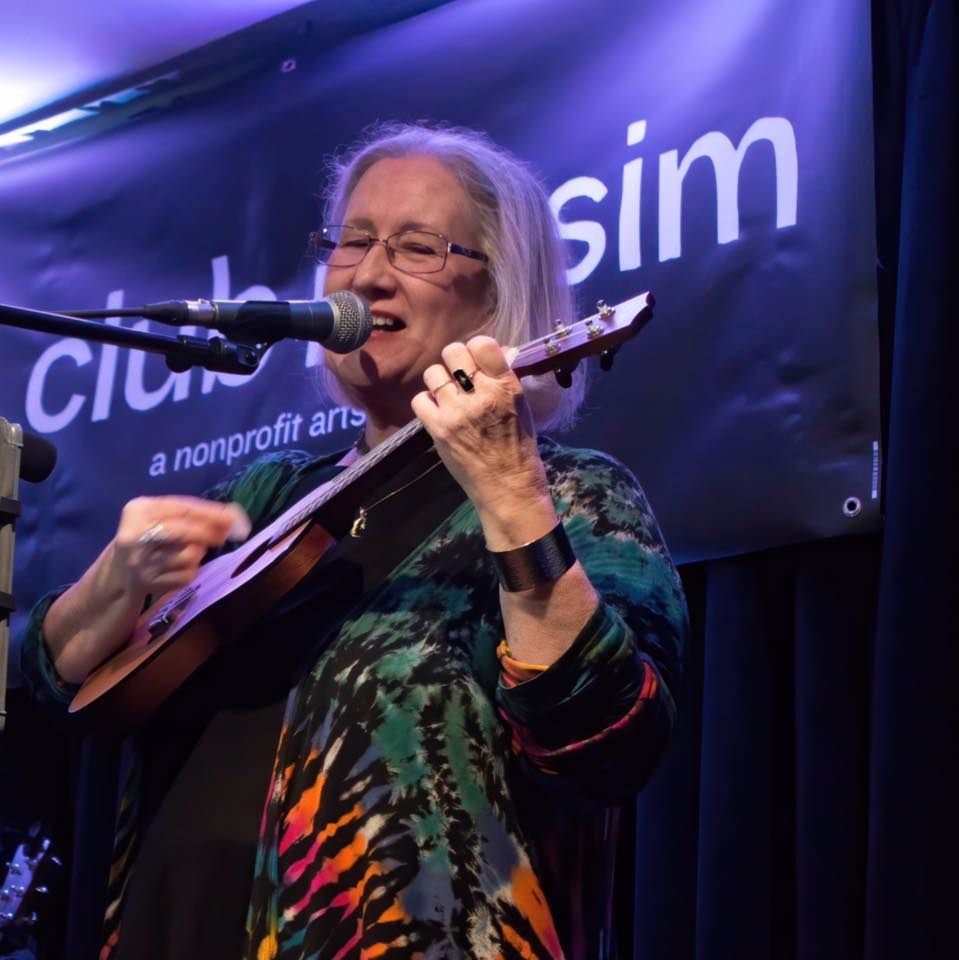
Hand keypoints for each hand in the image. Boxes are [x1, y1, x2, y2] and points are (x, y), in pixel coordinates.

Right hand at [109, 495, 250, 596]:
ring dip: (198, 552)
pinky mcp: (150, 583)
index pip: (181, 508)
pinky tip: (183, 566)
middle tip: (224, 535)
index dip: (210, 513)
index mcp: (138, 510)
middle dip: (208, 533)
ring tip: (192, 549)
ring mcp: (141, 562)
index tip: (232, 517)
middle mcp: (134, 536)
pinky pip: (186, 575)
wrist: (121, 570)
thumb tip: (233, 517)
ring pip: (189, 555)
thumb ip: (194, 511)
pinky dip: (192, 569)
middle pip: (183, 532)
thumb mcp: (162, 514)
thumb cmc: (151, 534)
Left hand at [410, 336, 556, 549]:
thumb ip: (503, 379)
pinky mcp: (438, 429)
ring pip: (433, 373)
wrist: (508, 487)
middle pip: (453, 353)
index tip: (478, 361)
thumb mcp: (521, 406)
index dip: (477, 348)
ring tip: (449, 396)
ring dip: (440, 382)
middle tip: (460, 377)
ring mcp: (456, 412)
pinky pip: (420, 399)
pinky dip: (427, 403)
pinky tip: (439, 411)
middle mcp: (480, 395)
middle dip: (456, 361)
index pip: (482, 344)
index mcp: (506, 387)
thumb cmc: (519, 446)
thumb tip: (493, 351)